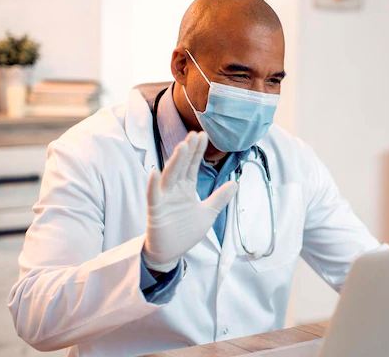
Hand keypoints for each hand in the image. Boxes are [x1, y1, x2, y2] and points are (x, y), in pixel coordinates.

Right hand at [142, 132, 236, 271]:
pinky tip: (154, 172)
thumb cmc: (185, 232)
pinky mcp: (155, 210)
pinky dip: (152, 184)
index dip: (197, 152)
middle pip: (181, 167)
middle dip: (188, 151)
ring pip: (169, 176)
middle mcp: (174, 190)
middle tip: (194, 135)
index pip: (192, 166)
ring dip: (175, 162)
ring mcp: (163, 199)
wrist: (170, 253)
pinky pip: (153, 196)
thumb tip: (235, 183)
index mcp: (186, 188)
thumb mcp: (208, 213)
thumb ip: (219, 198)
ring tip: (182, 146)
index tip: (203, 136)